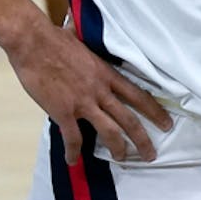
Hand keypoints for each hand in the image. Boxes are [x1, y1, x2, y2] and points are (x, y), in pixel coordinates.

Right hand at [7, 23, 172, 164]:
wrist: (33, 42)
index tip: (166, 123)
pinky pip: (73, 138)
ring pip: (109, 131)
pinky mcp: (64, 112)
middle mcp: (100, 90)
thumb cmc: (55, 38)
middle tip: (151, 155)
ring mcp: (83, 102)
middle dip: (143, 139)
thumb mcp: (84, 43)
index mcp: (106, 73)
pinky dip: (74, 152)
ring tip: (123, 159)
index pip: (138, 95)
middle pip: (129, 119)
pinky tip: (72, 161)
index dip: (154, 111)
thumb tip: (97, 44)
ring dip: (118, 148)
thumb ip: (92, 51)